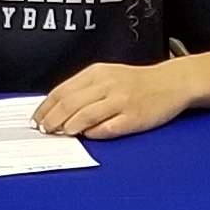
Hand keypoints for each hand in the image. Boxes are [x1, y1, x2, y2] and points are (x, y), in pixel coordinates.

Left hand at [37, 57, 195, 139]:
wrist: (172, 83)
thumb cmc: (138, 82)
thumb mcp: (108, 75)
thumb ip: (85, 89)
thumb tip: (57, 108)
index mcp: (97, 73)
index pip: (62, 90)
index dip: (46, 107)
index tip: (37, 118)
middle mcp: (108, 85)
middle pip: (69, 103)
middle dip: (52, 119)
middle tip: (44, 129)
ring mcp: (121, 101)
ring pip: (85, 115)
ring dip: (68, 127)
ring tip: (61, 133)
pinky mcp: (133, 117)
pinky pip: (107, 128)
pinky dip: (93, 133)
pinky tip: (87, 135)